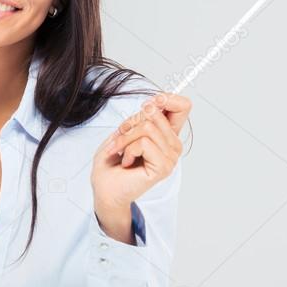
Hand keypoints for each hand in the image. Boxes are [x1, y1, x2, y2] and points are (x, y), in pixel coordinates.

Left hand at [91, 92, 190, 212]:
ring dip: (126, 138)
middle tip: (120, 138)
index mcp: (166, 134)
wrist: (104, 188)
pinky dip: (128, 150)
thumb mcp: (125, 130)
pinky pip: (144, 143)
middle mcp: (173, 145)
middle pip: (156, 113)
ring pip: (148, 127)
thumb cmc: (112, 162)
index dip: (166, 98)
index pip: (182, 106)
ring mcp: (170, 158)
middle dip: (130, 123)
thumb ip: (144, 117)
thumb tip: (154, 103)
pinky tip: (127, 162)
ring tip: (120, 152)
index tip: (147, 106)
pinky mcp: (163, 167)